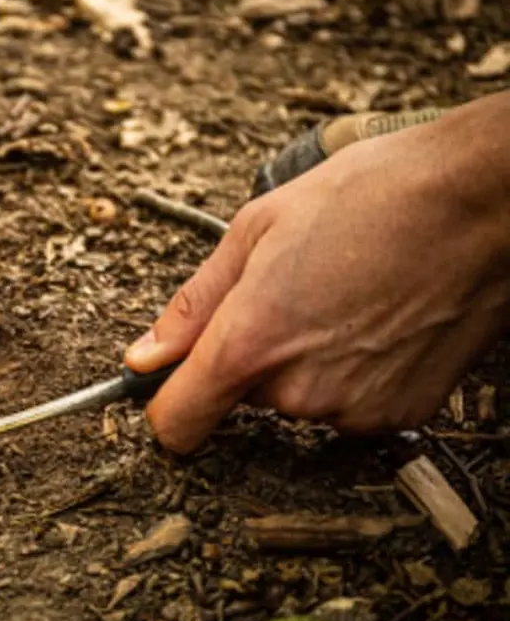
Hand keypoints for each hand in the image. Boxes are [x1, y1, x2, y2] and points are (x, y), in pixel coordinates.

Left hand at [124, 93, 509, 452]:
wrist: (483, 200)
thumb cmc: (373, 197)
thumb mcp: (256, 229)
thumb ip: (192, 306)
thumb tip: (144, 358)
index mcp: (251, 343)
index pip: (177, 423)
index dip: (167, 404)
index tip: (172, 385)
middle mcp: (299, 391)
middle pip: (242, 398)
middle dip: (253, 354)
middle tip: (293, 292)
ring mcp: (354, 409)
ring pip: (297, 399)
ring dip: (306, 362)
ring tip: (344, 298)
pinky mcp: (400, 416)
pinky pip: (348, 405)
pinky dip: (353, 373)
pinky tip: (378, 321)